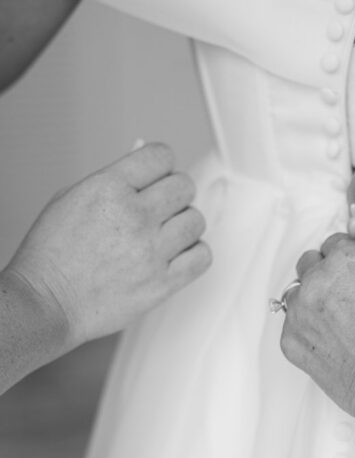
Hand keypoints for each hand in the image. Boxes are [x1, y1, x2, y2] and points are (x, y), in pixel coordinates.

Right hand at [4, 142, 210, 349]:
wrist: (48, 301)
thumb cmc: (52, 255)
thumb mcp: (71, 199)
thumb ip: (112, 180)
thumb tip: (144, 166)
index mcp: (108, 189)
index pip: (160, 156)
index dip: (161, 165)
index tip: (158, 175)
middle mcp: (134, 217)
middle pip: (184, 186)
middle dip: (175, 192)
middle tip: (162, 206)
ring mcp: (151, 251)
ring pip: (196, 221)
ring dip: (184, 224)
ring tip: (166, 234)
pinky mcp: (162, 283)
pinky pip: (202, 257)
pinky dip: (195, 253)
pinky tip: (177, 254)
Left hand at [280, 233, 354, 418]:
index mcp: (348, 258)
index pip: (334, 243)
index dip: (346, 259)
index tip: (351, 272)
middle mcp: (318, 279)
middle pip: (309, 263)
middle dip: (325, 275)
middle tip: (345, 297)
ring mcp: (299, 311)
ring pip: (297, 293)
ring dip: (312, 301)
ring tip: (338, 323)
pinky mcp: (290, 340)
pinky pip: (293, 325)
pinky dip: (308, 330)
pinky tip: (332, 343)